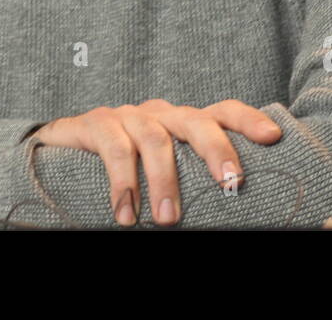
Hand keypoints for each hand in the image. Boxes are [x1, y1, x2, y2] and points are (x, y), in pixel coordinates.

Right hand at [32, 98, 282, 225]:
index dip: (248, 119)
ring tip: (167, 221)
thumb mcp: (163, 169)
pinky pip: (113, 148)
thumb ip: (189, 179)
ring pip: (154, 138)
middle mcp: (159, 113)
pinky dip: (122, 183)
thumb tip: (229, 215)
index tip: (273, 137)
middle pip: (194, 120)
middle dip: (216, 150)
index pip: (221, 111)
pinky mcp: (95, 124)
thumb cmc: (124, 165)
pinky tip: (124, 213)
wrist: (59, 149)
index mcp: (182, 122)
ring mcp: (127, 116)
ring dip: (163, 182)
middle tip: (231, 184)